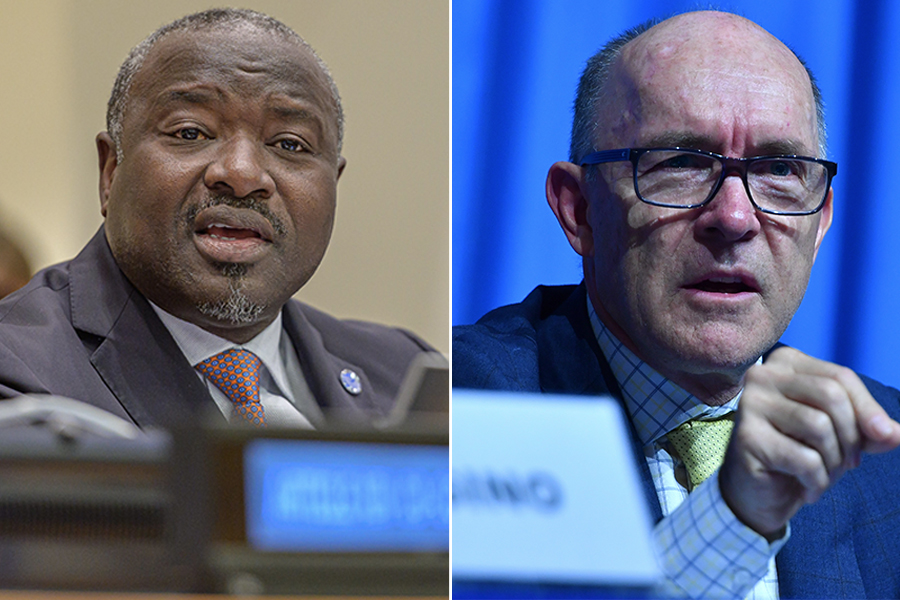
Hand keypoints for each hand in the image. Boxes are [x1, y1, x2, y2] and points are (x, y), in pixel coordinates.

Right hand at [719, 346, 899, 538]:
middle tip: (849, 464)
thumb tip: (896, 433)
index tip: (884, 437)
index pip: (840, 377)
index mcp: (785, 363)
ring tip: (825, 476)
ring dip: (834, 462)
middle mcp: (762, 376)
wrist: (759, 492)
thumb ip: (868, 428)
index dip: (869, 409)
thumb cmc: (799, 453)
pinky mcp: (746, 437)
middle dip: (852, 437)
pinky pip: (803, 458)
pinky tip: (809, 490)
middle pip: (831, 396)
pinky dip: (817, 481)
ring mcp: (750, 404)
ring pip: (818, 426)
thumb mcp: (840, 434)